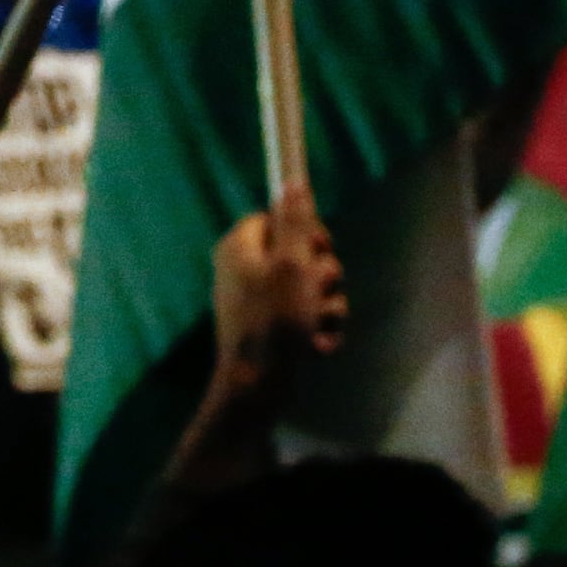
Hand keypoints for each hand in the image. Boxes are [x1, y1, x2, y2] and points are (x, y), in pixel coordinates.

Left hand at [210, 199, 346, 400]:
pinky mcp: (276, 325)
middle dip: (323, 275)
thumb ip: (295, 223)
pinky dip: (319, 328)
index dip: (306, 231)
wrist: (259, 384)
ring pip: (314, 286)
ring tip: (314, 324)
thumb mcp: (290, 265)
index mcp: (240, 246)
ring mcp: (261, 299)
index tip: (317, 249)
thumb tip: (292, 181)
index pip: (279, 217)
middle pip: (303, 252)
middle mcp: (246, 268)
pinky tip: (314, 344)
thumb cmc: (273, 321)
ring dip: (326, 305)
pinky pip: (312, 315)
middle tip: (315, 293)